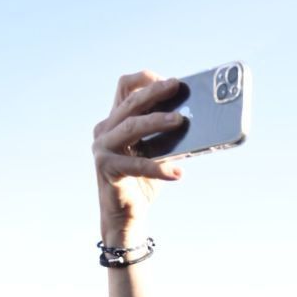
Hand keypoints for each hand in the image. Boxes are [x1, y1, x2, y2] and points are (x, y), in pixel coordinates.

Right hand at [92, 72, 186, 242]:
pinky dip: (158, 168)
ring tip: (180, 121)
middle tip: (177, 87)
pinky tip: (177, 173)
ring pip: (131, 126)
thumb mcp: (157, 154)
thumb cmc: (143, 183)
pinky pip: (136, 164)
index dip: (144, 80)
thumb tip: (194, 119)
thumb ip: (166, 137)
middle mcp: (104, 130)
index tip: (168, 80)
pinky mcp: (105, 168)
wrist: (126, 216)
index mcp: (115, 121)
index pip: (124, 88)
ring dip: (157, 121)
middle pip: (130, 103)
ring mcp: (102, 148)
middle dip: (155, 93)